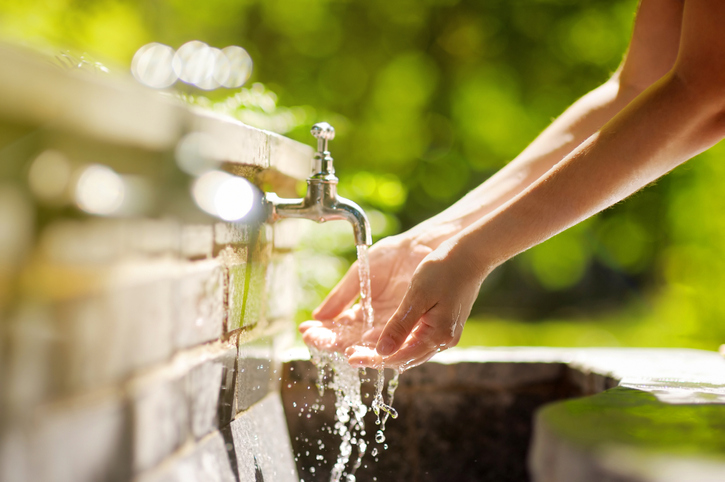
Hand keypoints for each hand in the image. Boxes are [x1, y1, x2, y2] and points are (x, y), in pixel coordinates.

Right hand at [299, 234, 432, 353]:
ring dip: (352, 348)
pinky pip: (393, 341)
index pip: (337, 328)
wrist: (421, 247)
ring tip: (338, 347)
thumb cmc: (391, 257)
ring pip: (369, 345)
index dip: (321, 331)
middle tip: (314, 340)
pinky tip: (363, 345)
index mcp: (361, 312)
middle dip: (330, 341)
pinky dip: (378, 346)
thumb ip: (341, 297)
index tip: (306, 331)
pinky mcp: (410, 326)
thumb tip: (317, 317)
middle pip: (349, 340)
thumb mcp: (360, 275)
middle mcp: (375, 325)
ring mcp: (392, 327)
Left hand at [347, 239, 486, 369]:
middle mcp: (442, 340)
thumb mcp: (417, 296)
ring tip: (358, 347)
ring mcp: (442, 333)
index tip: (350, 357)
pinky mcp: (440, 324)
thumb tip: (381, 351)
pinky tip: (379, 336)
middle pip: (402, 358)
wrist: (470, 254)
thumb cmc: (444, 269)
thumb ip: (399, 325)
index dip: (373, 359)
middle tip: (349, 354)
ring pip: (407, 350)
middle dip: (374, 357)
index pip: (399, 357)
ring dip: (383, 350)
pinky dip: (395, 340)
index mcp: (437, 336)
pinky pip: (414, 339)